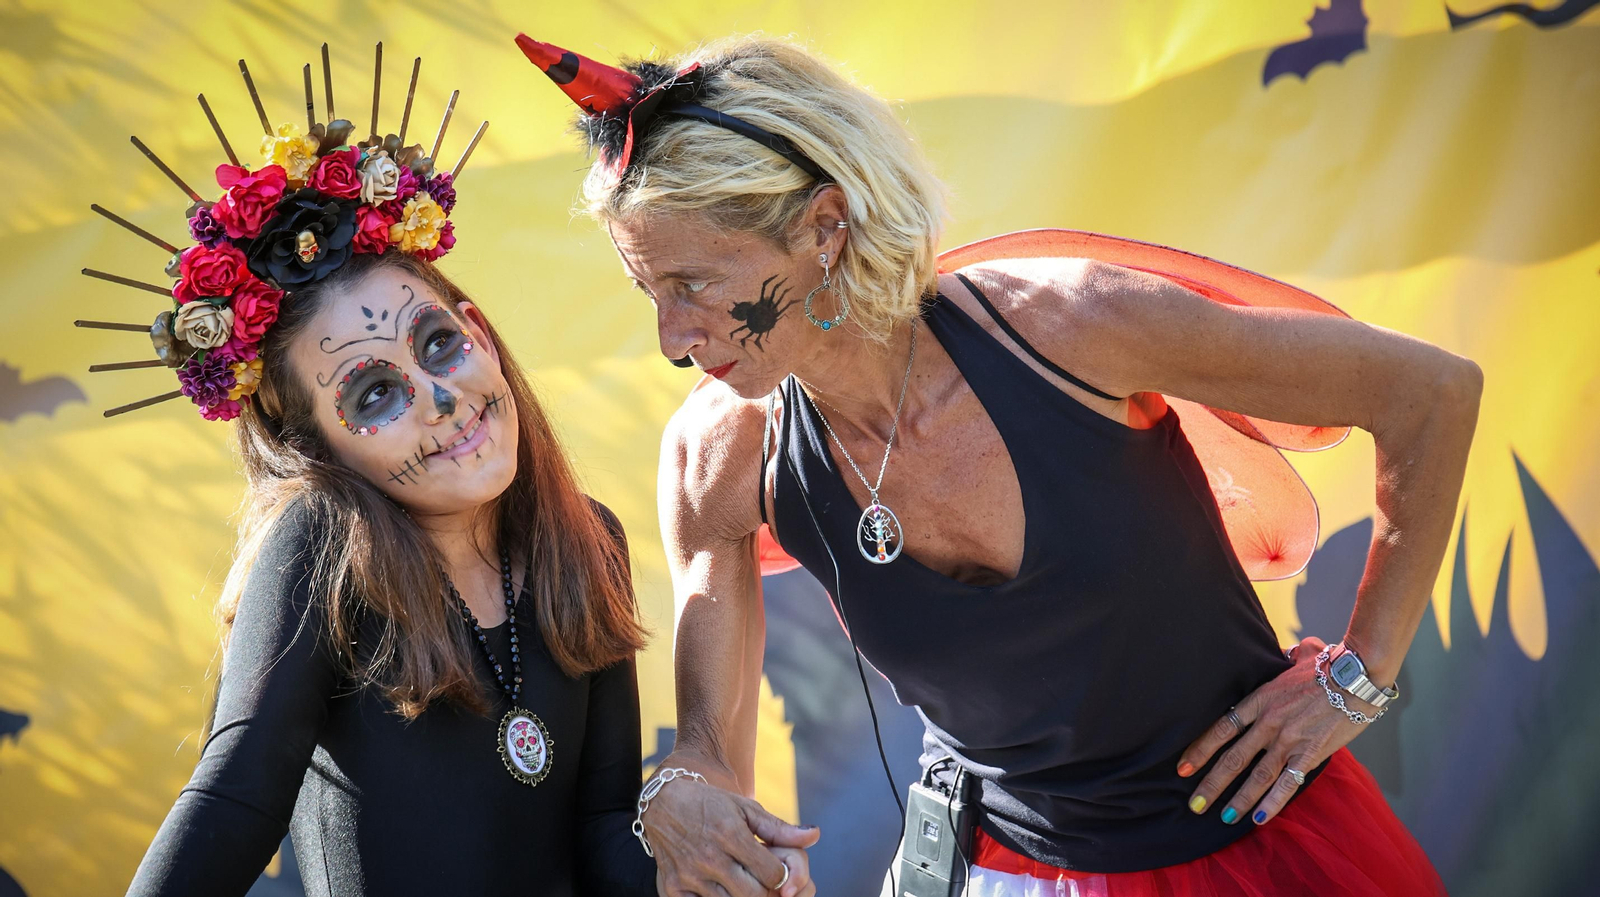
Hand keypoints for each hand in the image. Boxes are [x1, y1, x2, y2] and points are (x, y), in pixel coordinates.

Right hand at [646, 767, 819, 896]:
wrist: (664, 801)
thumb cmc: (712, 804)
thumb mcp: (746, 809)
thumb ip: (779, 828)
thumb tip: (814, 836)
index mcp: (730, 835)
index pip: (772, 874)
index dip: (782, 876)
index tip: (777, 870)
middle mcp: (709, 857)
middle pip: (753, 895)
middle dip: (764, 891)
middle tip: (761, 881)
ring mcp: (689, 876)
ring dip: (740, 896)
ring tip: (740, 881)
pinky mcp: (672, 888)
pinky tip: (718, 887)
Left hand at [1176, 636, 1379, 825]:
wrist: (1357, 676)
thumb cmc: (1330, 665)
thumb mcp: (1298, 658)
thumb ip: (1288, 658)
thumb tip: (1289, 652)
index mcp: (1260, 700)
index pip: (1221, 728)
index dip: (1200, 750)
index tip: (1183, 768)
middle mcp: (1269, 722)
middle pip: (1233, 758)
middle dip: (1211, 784)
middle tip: (1194, 804)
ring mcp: (1289, 740)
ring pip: (1257, 776)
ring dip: (1238, 799)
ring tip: (1224, 817)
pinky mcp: (1311, 753)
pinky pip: (1288, 783)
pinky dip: (1272, 802)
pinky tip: (1259, 818)